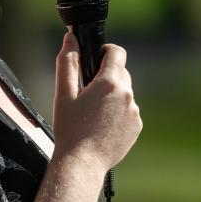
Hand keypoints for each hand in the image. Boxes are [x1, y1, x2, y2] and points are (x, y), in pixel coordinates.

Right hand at [52, 31, 141, 173]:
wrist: (82, 163)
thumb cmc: (70, 128)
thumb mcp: (64, 93)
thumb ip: (67, 62)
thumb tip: (70, 39)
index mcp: (109, 82)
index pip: (116, 52)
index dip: (105, 52)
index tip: (94, 60)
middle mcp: (127, 94)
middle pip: (121, 72)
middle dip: (105, 77)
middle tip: (87, 93)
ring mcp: (134, 111)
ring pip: (124, 93)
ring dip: (111, 96)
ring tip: (92, 113)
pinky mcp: (137, 126)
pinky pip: (128, 111)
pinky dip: (117, 113)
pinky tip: (101, 125)